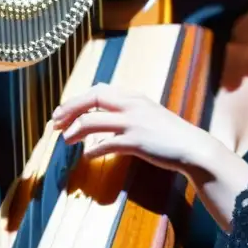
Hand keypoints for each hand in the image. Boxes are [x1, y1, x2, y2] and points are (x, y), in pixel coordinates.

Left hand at [51, 82, 212, 173]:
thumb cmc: (168, 134)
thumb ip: (126, 111)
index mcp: (132, 96)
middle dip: (69, 110)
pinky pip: (106, 144)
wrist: (192, 147)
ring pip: (92, 121)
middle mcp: (131, 104)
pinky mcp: (136, 141)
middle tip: (55, 124)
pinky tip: (88, 157)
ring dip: (75, 131)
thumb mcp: (147, 114)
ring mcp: (133, 122)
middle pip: (90, 99)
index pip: (97, 90)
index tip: (62, 112)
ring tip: (65, 140)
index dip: (76, 100)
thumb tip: (102, 117)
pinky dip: (93, 151)